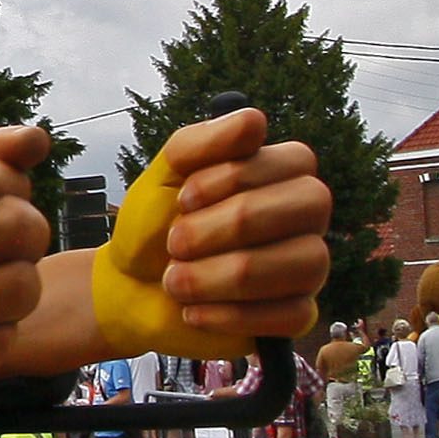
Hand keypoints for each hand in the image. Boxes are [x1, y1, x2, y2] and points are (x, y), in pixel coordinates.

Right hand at [0, 150, 41, 401]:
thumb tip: (35, 140)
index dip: (7, 178)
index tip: (2, 189)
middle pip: (5, 229)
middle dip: (28, 227)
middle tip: (22, 235)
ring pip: (15, 288)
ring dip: (26, 277)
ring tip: (10, 276)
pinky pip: (2, 340)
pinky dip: (7, 325)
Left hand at [89, 106, 335, 351]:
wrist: (129, 287)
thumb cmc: (155, 223)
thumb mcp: (165, 173)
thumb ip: (202, 142)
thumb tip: (255, 121)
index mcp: (283, 171)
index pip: (294, 161)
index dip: (235, 178)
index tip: (185, 198)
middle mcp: (306, 216)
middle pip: (309, 207)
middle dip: (227, 227)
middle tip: (176, 243)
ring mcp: (308, 266)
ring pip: (304, 264)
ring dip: (222, 276)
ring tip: (177, 281)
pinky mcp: (297, 315)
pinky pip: (291, 316)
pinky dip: (229, 315)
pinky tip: (195, 310)